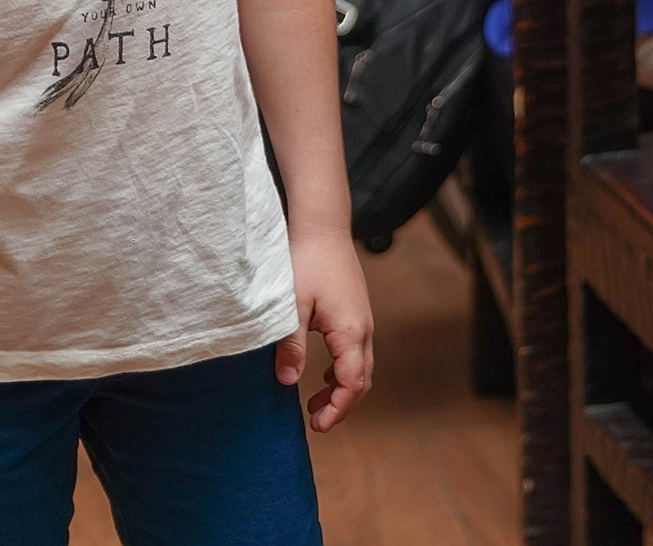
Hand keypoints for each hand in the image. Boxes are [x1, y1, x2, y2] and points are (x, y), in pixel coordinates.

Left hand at [278, 227, 373, 430]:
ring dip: (342, 387)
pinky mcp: (356, 312)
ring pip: (361, 366)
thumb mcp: (292, 305)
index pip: (352, 384)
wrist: (322, 226)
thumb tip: (288, 381)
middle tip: (315, 420)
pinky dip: (343, 369)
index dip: (337, 409)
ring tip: (314, 402)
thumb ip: (291, 345)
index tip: (318, 426)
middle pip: (362, 380)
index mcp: (350, 331)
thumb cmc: (306, 260)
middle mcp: (363, 328)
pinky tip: (323, 372)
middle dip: (341, 404)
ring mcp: (362, 319)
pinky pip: (356, 351)